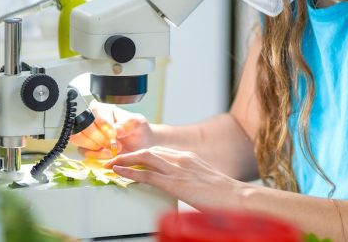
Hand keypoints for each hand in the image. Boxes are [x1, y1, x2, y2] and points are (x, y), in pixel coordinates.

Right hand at [69, 102, 153, 158]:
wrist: (140, 146)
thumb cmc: (138, 130)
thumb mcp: (138, 123)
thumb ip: (128, 123)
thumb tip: (116, 130)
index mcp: (103, 109)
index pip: (95, 113)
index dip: (103, 125)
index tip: (114, 135)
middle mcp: (92, 119)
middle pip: (84, 126)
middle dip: (100, 139)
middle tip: (116, 146)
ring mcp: (87, 133)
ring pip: (79, 138)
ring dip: (96, 147)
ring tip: (113, 151)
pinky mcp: (86, 147)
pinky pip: (83, 151)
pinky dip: (95, 155)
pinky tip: (108, 155)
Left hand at [104, 146, 248, 209]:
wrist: (237, 197)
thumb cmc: (225, 195)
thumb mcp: (204, 182)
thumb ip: (191, 181)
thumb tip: (183, 188)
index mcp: (189, 158)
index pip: (159, 151)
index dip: (142, 155)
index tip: (130, 159)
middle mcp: (182, 158)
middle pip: (149, 151)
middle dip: (129, 154)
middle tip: (114, 159)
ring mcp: (178, 169)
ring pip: (144, 157)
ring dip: (125, 159)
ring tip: (111, 164)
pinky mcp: (175, 182)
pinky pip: (147, 174)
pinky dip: (129, 172)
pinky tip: (119, 172)